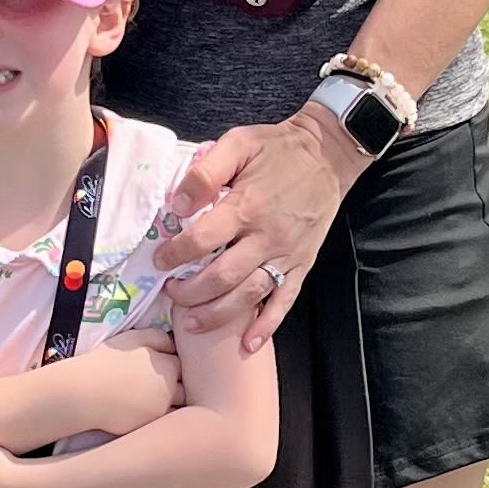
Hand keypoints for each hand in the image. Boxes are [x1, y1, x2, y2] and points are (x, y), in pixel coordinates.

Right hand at [72, 337, 184, 435]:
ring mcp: (161, 412)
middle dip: (176, 386)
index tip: (160, 365)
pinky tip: (141, 409)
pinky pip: (162, 422)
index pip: (182, 366)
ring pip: (176, 407)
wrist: (84, 392)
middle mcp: (171, 391)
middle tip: (156, 384)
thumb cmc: (105, 362)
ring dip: (169, 402)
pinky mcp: (149, 427)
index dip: (171, 364)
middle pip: (184, 388)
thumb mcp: (132, 338)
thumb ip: (157, 338)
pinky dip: (158, 416)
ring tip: (149, 398)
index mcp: (168, 368)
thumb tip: (173, 344)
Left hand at [161, 109, 362, 352]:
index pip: (201, 241)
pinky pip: (284, 301)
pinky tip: (247, 344)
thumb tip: (179, 203)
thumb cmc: (277, 149)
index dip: (175, 254)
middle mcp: (266, 237)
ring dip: (218, 315)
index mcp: (246, 206)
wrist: (328, 155)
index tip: (160, 260)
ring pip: (248, 296)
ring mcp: (286, 255)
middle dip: (190, 292)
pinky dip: (266, 326)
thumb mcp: (238, 143)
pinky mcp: (302, 265)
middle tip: (171, 295)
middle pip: (222, 277)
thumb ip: (206, 171)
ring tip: (192, 324)